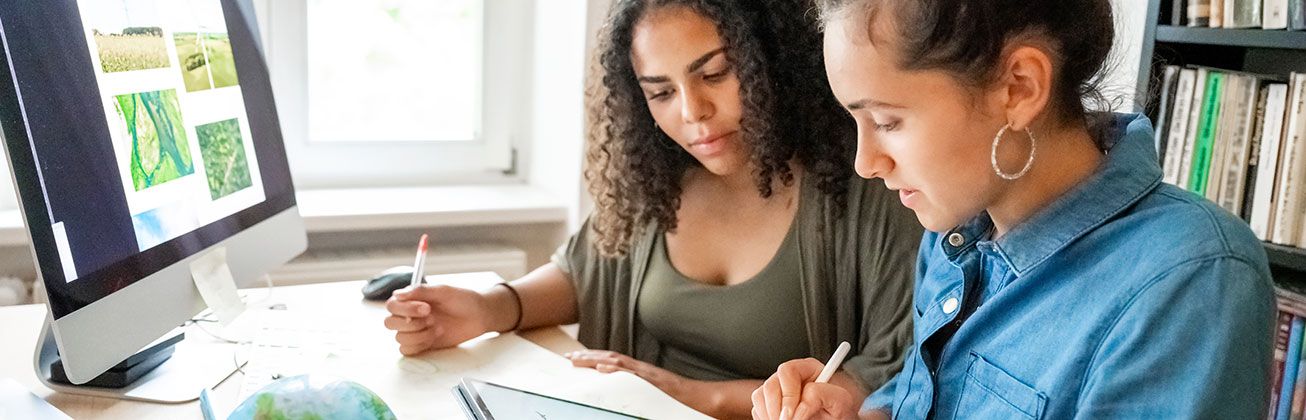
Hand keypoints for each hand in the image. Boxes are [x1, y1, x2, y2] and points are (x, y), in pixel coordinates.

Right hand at [383, 285, 491, 355]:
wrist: (479, 316)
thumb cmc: (462, 300)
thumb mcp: (443, 291)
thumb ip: (421, 291)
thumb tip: (398, 294)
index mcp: (411, 299)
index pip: (392, 305)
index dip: (406, 308)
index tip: (426, 308)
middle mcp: (409, 315)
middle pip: (390, 323)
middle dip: (411, 323)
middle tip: (432, 319)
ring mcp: (414, 331)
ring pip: (399, 338)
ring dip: (418, 334)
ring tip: (438, 328)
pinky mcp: (421, 344)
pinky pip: (406, 350)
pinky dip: (419, 345)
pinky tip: (434, 337)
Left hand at [565, 350, 688, 396]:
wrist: (701, 399)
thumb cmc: (678, 399)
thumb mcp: (653, 391)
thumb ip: (636, 387)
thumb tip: (615, 385)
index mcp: (640, 372)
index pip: (612, 360)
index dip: (592, 357)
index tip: (574, 358)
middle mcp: (641, 370)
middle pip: (610, 358)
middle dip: (588, 357)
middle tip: (568, 357)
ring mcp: (647, 376)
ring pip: (618, 364)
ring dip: (596, 360)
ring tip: (579, 360)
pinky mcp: (653, 383)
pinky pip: (634, 376)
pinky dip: (618, 371)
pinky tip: (603, 370)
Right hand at [751, 358, 858, 419]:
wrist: (836, 419)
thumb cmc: (841, 409)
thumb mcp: (841, 400)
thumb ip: (821, 395)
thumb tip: (799, 407)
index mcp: (807, 368)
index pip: (787, 371)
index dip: (787, 395)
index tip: (792, 416)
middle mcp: (790, 377)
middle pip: (769, 385)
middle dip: (776, 409)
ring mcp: (778, 389)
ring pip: (759, 397)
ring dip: (770, 414)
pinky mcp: (769, 403)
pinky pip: (757, 409)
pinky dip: (766, 418)